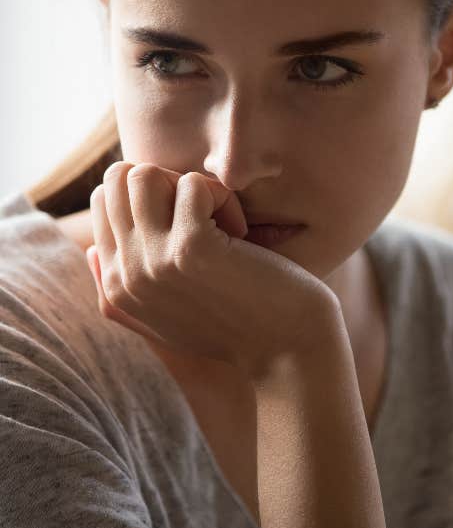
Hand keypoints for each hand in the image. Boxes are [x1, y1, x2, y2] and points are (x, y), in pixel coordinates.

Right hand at [87, 162, 340, 377]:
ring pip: (145, 174)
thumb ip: (122, 289)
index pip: (104, 201)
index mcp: (115, 286)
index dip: (154, 195)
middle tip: (206, 218)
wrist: (286, 353)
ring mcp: (154, 260)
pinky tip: (241, 234)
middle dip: (168, 183)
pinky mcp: (191, 248)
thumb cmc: (237, 330)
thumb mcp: (165, 319)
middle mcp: (125, 274)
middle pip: (119, 180)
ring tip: (221, 222)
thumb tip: (90, 249)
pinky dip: (224, 198)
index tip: (191, 226)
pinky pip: (194, 184)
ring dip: (192, 187)